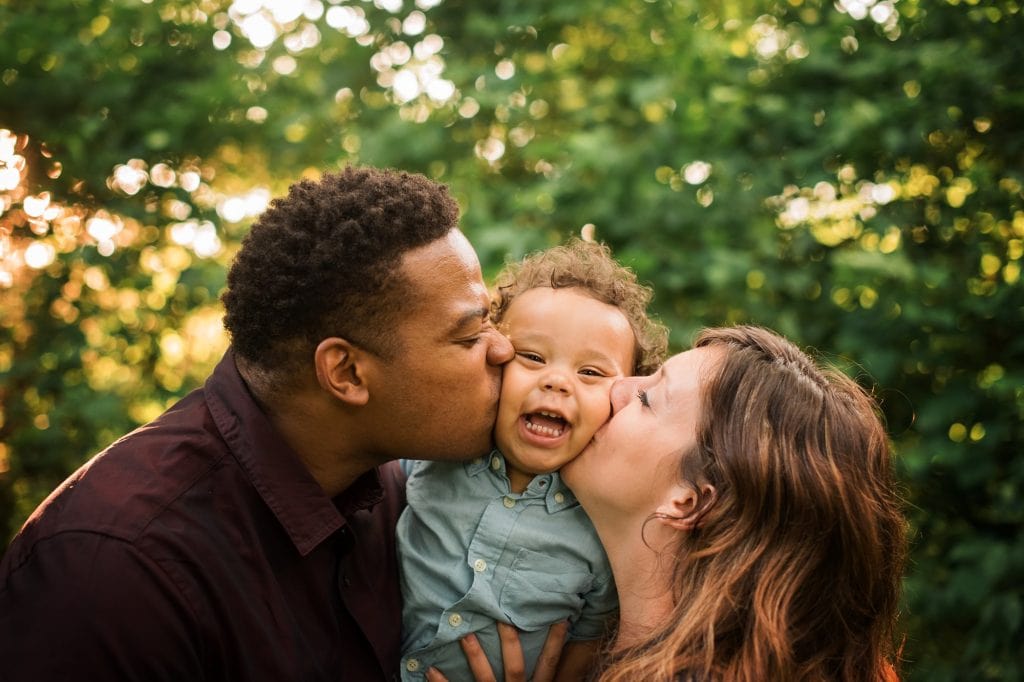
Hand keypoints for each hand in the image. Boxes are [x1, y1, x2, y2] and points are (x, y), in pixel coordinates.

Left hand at [424, 620, 568, 681]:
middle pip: (515, 667)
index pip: (549, 667)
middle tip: (502, 616)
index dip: (556, 644)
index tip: (561, 619)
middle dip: (509, 641)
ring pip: (485, 679)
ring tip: (464, 635)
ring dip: (475, 657)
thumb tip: (575, 677)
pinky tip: (430, 670)